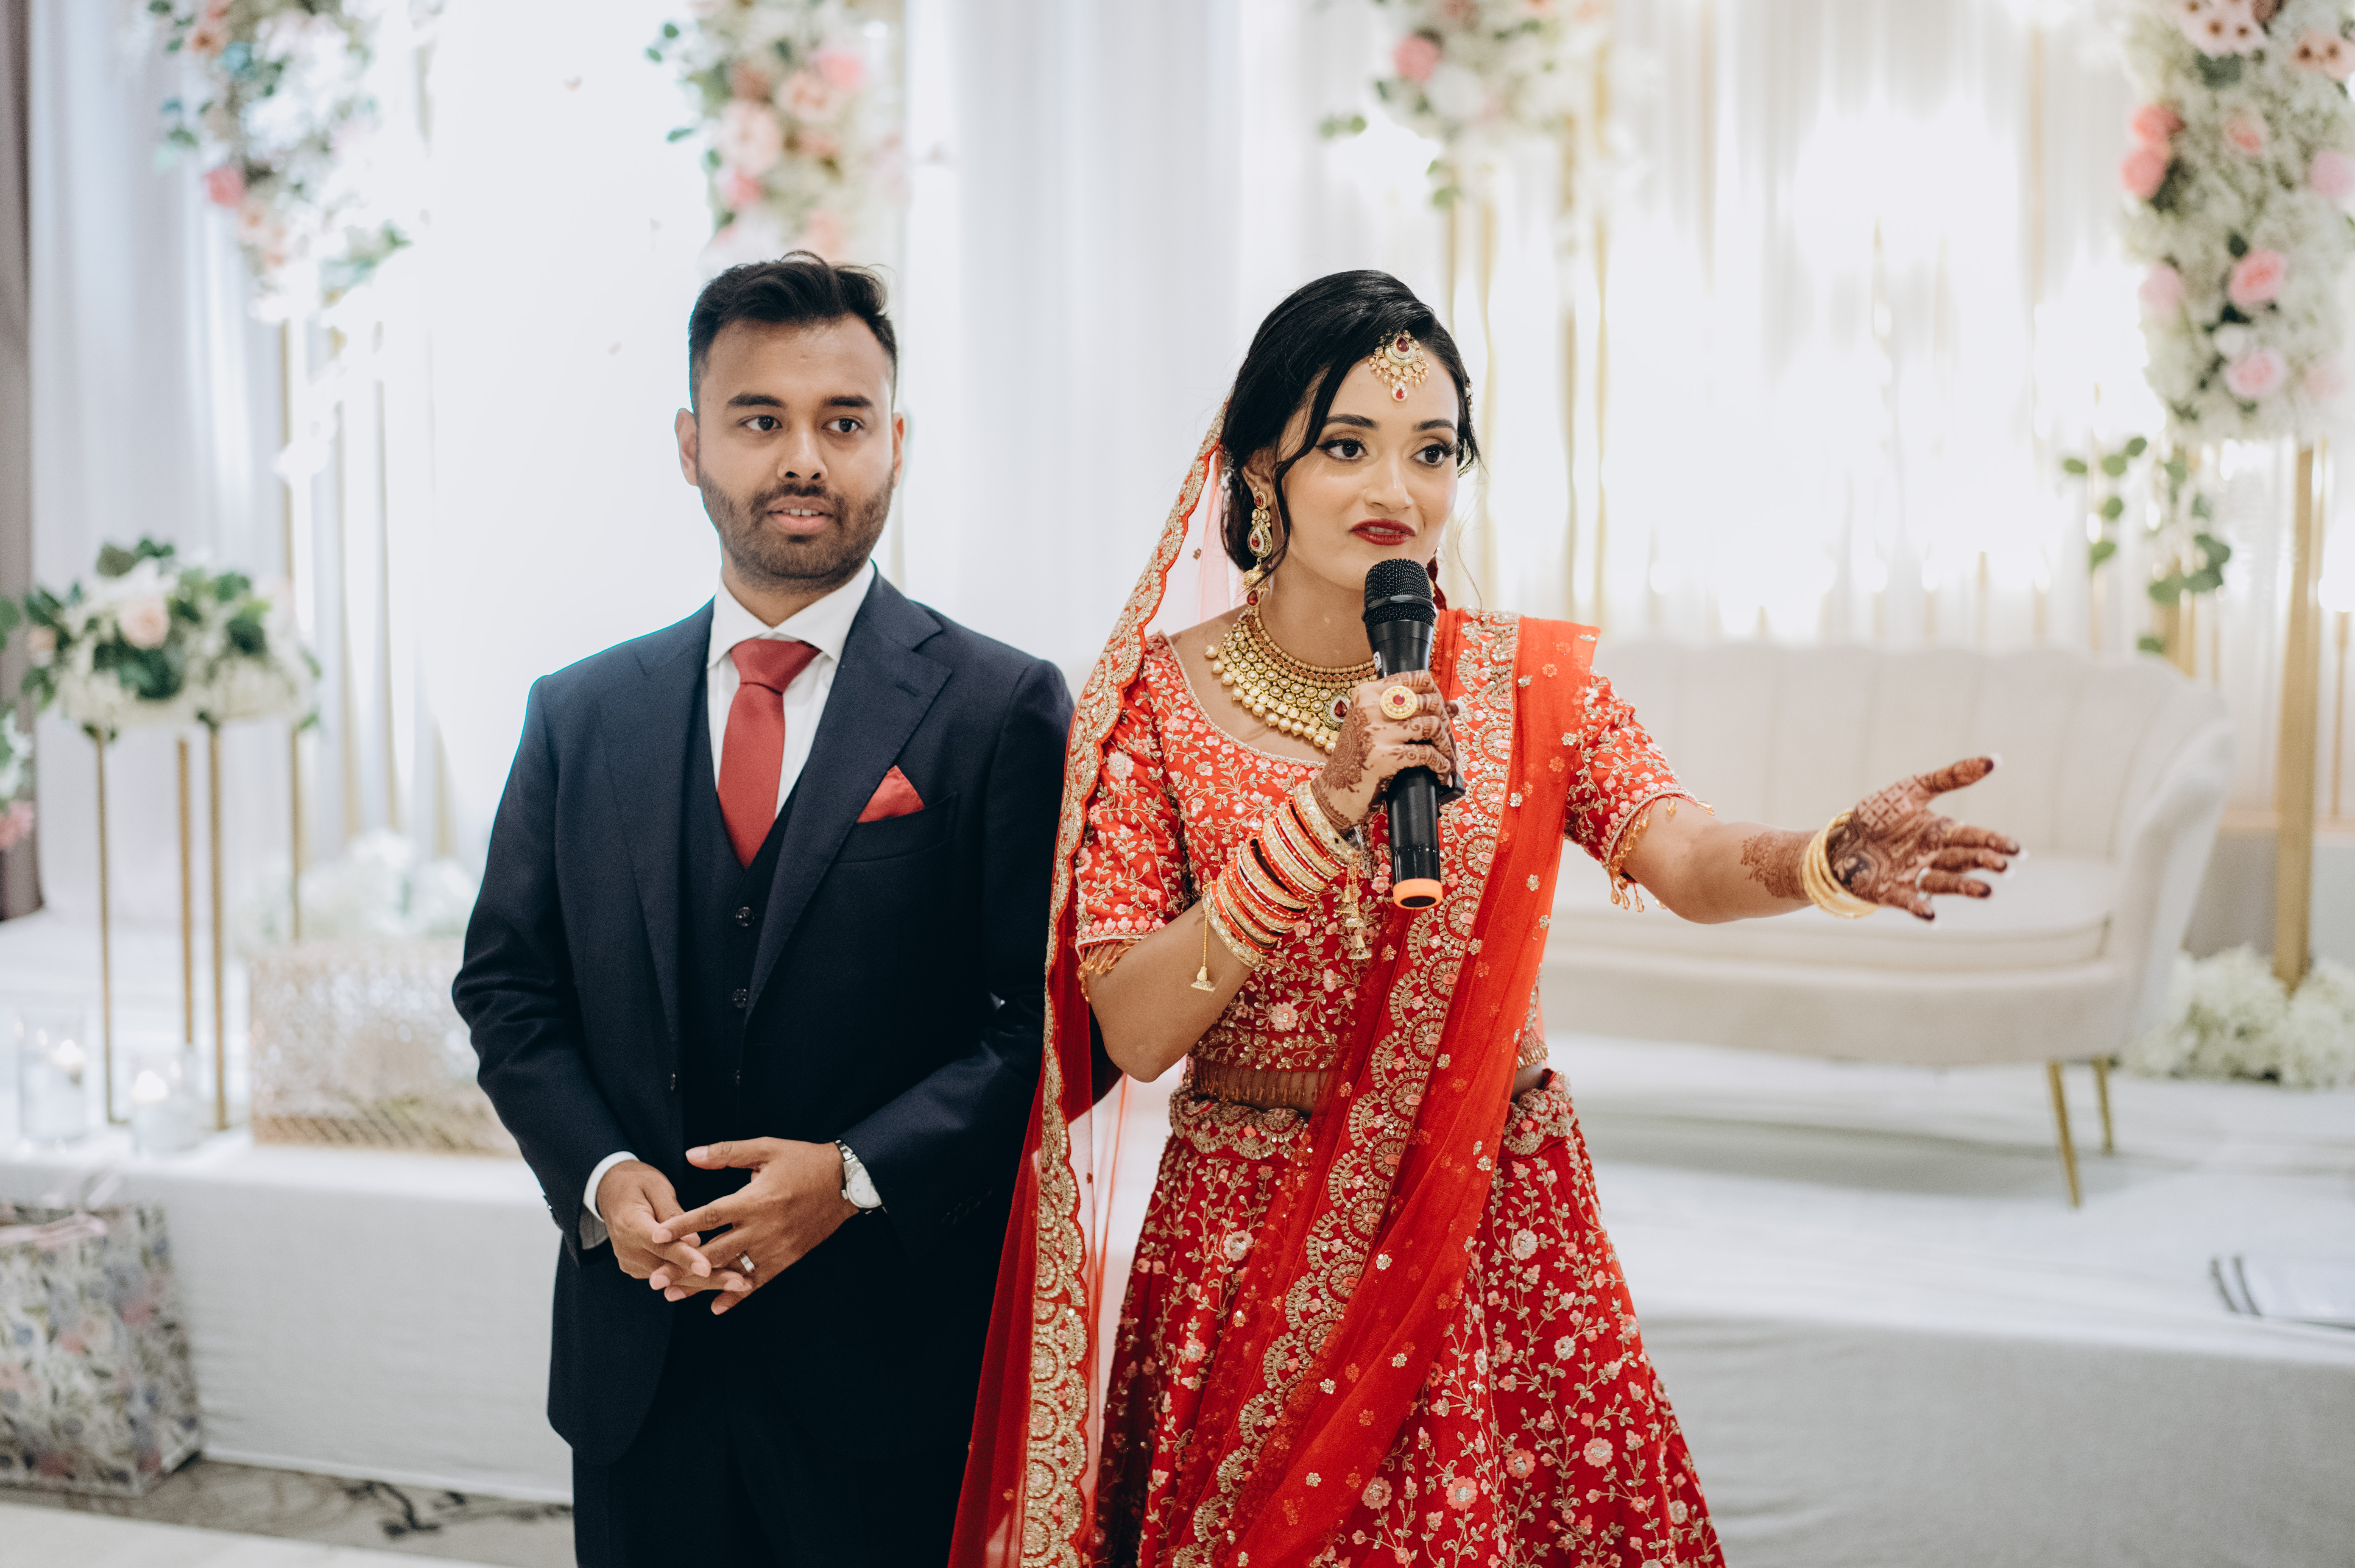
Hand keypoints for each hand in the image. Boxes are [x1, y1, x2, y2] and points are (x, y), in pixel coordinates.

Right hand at [595, 1159, 746, 1300]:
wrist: (609, 1189)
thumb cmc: (637, 1181)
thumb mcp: (657, 1186)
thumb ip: (674, 1213)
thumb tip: (695, 1242)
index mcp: (630, 1225)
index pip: (662, 1245)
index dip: (686, 1257)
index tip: (708, 1267)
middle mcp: (627, 1250)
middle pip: (671, 1269)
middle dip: (708, 1278)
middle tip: (740, 1282)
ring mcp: (631, 1262)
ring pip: (672, 1277)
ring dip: (705, 1281)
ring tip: (741, 1282)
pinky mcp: (637, 1267)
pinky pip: (667, 1275)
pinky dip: (692, 1277)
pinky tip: (722, 1279)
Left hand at [650, 1139, 859, 1315]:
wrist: (845, 1182)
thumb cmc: (803, 1161)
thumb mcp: (766, 1148)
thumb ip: (727, 1153)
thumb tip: (691, 1155)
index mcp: (755, 1200)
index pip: (710, 1216)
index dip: (682, 1226)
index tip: (657, 1236)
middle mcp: (763, 1228)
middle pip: (715, 1251)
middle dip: (683, 1267)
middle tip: (655, 1279)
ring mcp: (775, 1247)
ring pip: (732, 1271)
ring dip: (702, 1285)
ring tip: (674, 1295)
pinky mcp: (787, 1259)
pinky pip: (758, 1281)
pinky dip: (736, 1296)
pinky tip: (716, 1306)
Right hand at [1310, 669, 1458, 830]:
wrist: (1336, 793)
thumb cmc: (1360, 758)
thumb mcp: (1376, 726)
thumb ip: (1410, 712)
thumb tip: (1457, 706)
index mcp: (1367, 693)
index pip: (1417, 678)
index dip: (1438, 694)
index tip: (1443, 713)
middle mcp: (1369, 708)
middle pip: (1430, 702)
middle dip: (1447, 724)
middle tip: (1448, 742)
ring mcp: (1375, 732)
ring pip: (1432, 725)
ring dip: (1447, 746)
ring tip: (1448, 759)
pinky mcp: (1382, 757)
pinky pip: (1427, 753)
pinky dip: (1441, 764)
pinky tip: (1441, 772)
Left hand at [1828, 756, 2022, 920]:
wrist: (1840, 838)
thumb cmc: (1880, 814)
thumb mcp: (1913, 789)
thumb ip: (1949, 777)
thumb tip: (1994, 760)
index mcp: (1940, 831)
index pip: (1973, 837)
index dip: (1994, 843)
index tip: (2016, 850)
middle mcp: (1931, 856)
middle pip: (1963, 859)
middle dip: (1984, 863)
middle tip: (2004, 867)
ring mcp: (1913, 875)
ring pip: (1943, 882)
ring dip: (1964, 887)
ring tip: (1987, 891)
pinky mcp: (1890, 892)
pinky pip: (1908, 901)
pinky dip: (1920, 908)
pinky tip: (1931, 916)